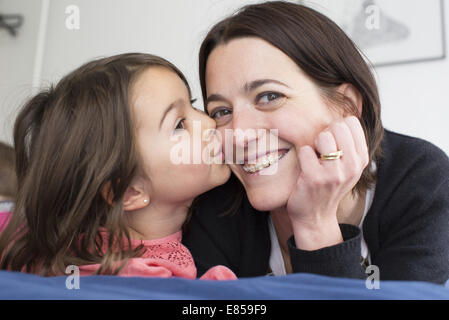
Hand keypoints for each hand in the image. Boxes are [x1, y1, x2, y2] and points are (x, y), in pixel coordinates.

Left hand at [286, 116, 368, 249]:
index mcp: (361, 159)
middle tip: (320, 152)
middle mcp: (352, 166)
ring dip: (313, 144)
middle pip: (338, 126)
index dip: (336, 127)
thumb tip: (345, 111)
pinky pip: (305, 150)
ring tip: (313, 159)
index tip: (332, 143)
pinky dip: (302, 156)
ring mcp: (334, 173)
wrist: (314, 216)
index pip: (351, 122)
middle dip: (324, 134)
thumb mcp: (347, 166)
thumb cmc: (327, 186)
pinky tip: (305, 169)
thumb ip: (349, 143)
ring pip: (323, 136)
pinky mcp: (315, 178)